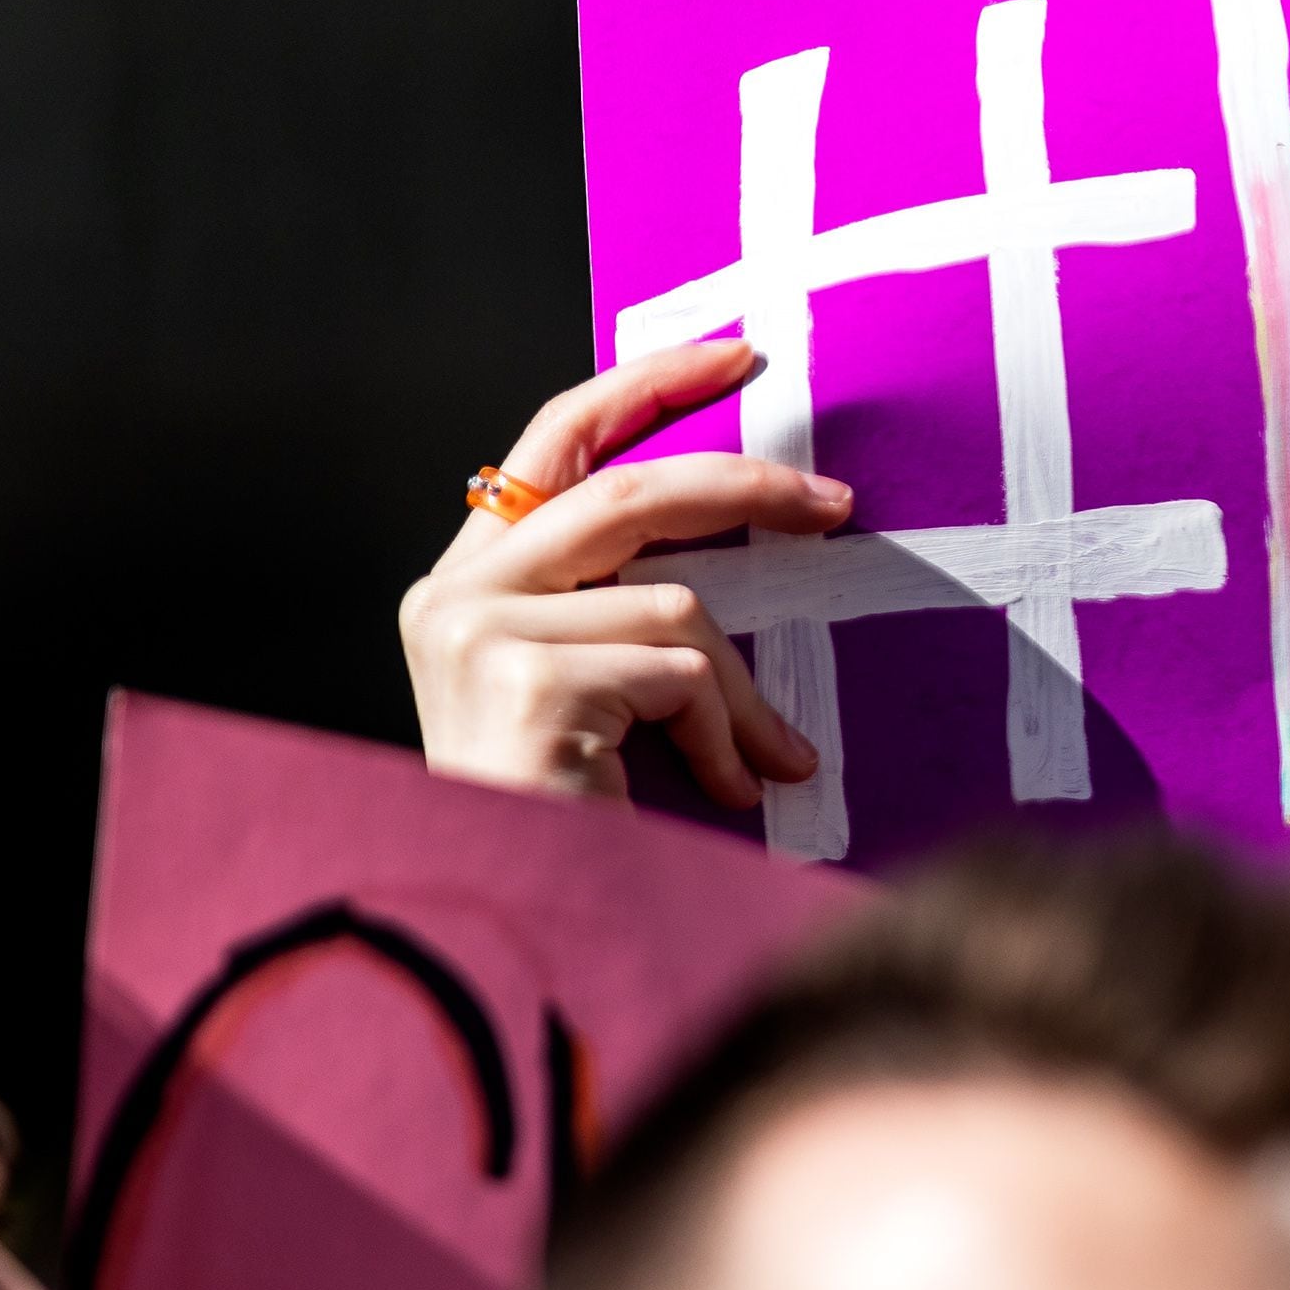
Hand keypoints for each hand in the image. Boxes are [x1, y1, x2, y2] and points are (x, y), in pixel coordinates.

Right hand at [398, 339, 849, 807]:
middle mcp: (450, 595)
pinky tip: (722, 792)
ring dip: (738, 691)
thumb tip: (754, 575)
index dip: (648, 386)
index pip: (554, 441)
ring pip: (672, 600)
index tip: (739, 357)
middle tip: (838, 504)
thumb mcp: (613, 702)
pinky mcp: (522, 675)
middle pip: (625, 494)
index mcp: (465, 585)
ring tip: (760, 764)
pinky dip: (723, 732)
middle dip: (746, 488)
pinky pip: (677, 670)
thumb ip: (644, 620)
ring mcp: (475, 631)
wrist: (522, 933)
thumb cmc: (579, 829)